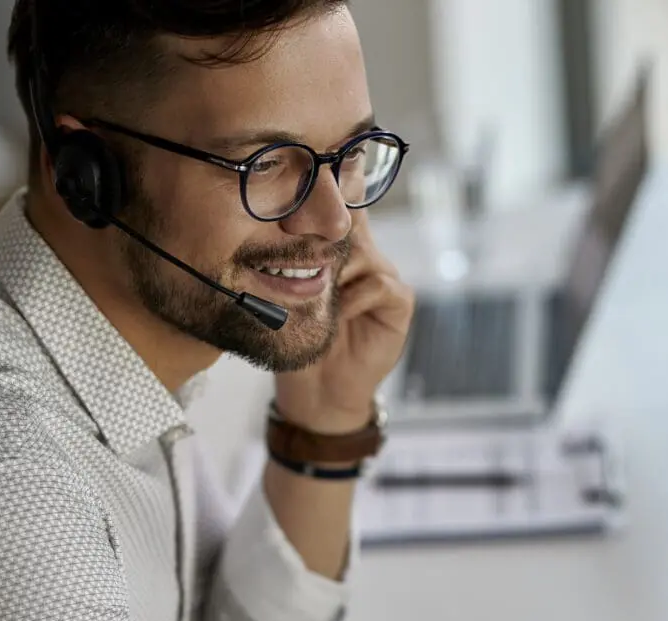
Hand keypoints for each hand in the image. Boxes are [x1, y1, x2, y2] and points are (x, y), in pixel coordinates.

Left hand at [274, 210, 412, 432]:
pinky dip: (353, 298)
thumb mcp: (283, 292)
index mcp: (338, 247)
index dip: (327, 191)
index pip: (338, 205)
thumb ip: (286, 257)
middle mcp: (365, 255)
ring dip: (335, 271)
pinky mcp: (399, 302)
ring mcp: (384, 277)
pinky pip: (378, 284)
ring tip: (315, 294)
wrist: (318, 388)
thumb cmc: (297, 339)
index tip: (308, 184)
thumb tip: (268, 218)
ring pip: (362, 251)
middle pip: (350, 222)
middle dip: (323, 233)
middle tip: (297, 246)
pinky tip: (337, 315)